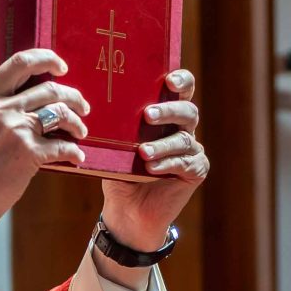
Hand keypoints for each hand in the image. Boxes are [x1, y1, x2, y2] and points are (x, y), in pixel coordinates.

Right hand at [0, 49, 88, 256]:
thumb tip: (36, 99)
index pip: (20, 61)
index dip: (47, 59)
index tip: (61, 66)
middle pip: (50, 88)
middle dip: (73, 96)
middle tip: (82, 106)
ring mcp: (13, 129)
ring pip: (60, 112)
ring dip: (77, 122)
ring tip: (81, 132)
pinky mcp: (26, 153)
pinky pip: (63, 146)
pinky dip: (74, 152)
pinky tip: (76, 158)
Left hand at [98, 70, 207, 255]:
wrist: (126, 211)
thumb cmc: (119, 173)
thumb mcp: (114, 147)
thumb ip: (115, 128)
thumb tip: (95, 105)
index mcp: (166, 115)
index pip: (182, 89)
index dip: (181, 80)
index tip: (169, 79)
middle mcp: (183, 129)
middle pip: (187, 111)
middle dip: (169, 110)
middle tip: (148, 115)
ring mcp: (191, 150)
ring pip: (184, 139)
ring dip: (163, 144)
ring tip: (143, 152)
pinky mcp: (195, 171)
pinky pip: (185, 163)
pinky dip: (167, 163)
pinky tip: (152, 168)